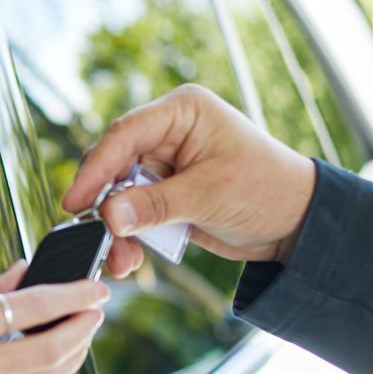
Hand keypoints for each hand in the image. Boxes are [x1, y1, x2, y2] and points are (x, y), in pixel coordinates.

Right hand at [62, 83, 319, 276]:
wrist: (297, 224)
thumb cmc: (266, 191)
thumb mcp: (209, 195)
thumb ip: (156, 204)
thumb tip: (108, 216)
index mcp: (182, 112)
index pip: (125, 134)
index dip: (96, 168)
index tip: (75, 202)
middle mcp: (169, 133)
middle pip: (114, 166)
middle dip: (105, 206)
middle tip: (98, 239)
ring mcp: (165, 165)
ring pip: (119, 195)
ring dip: (116, 229)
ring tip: (122, 261)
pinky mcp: (165, 194)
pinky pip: (133, 213)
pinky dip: (129, 237)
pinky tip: (130, 259)